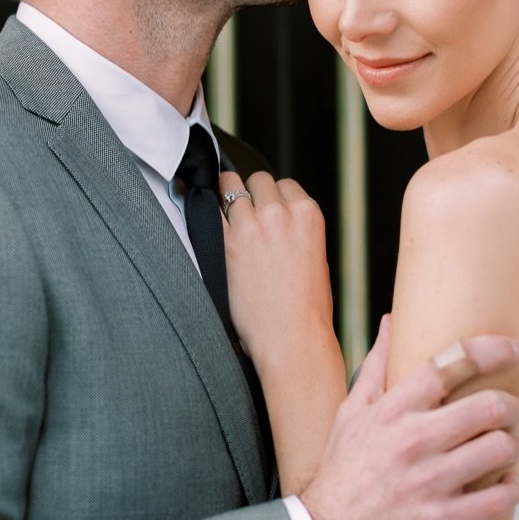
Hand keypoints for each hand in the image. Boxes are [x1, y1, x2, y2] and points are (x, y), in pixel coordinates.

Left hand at [220, 170, 334, 368]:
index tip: (266, 210)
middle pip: (258, 180)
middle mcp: (282, 212)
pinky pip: (209, 209)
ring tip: (223, 214)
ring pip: (231, 185)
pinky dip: (205, 209)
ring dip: (226, 197)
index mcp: (309, 215)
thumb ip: (298, 233)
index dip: (273, 198)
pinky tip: (201, 214)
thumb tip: (280, 225)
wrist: (293, 339)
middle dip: (251, 194)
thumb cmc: (307, 310)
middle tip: (244, 214)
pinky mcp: (227, 242)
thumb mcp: (317, 260)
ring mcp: (253, 224)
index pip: (285, 185)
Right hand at [300, 317, 518, 519]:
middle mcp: (413, 442)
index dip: (490, 350)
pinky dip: (510, 490)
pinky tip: (502, 487)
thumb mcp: (350, 414)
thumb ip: (374, 367)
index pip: (450, 365)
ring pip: (501, 449)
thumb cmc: (342, 473)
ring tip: (500, 452)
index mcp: (392, 411)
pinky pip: (500, 499)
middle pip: (489, 406)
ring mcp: (429, 483)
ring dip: (509, 449)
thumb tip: (391, 321)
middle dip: (511, 406)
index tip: (514, 349)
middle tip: (509, 412)